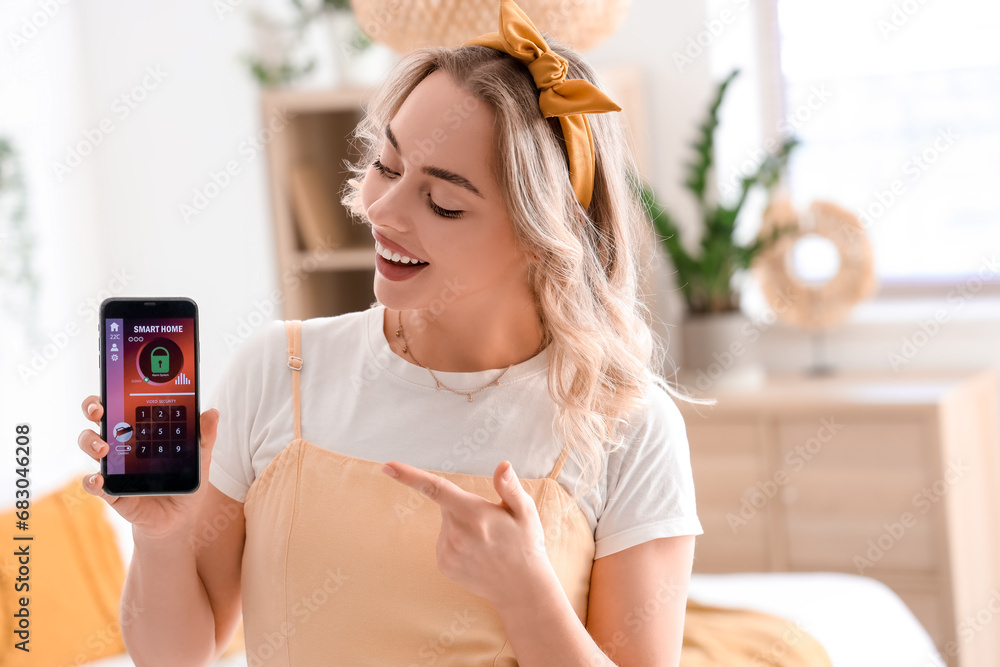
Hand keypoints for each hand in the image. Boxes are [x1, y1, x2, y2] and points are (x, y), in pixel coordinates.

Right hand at [77, 396, 219, 540]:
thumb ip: (204, 438)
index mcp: (140, 430)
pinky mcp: (112, 492)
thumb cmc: (184, 482)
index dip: (113, 391)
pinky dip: (92, 481)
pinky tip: (99, 479)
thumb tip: (212, 412)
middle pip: (97, 419)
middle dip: (93, 408)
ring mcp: (113, 467)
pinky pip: (94, 485)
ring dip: (90, 442)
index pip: (122, 404)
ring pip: (90, 446)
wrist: (179, 519)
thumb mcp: (200, 460)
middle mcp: (121, 444)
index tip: (114, 384)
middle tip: (100, 410)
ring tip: (103, 447)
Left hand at [381, 459, 554, 609]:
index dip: (409, 476)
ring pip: (447, 525)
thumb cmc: (526, 544)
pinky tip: (477, 554)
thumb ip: (509, 487)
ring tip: (487, 543)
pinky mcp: (444, 565)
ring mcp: (448, 552)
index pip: (436, 488)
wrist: (521, 588)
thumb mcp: (525, 512)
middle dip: (465, 507)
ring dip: (462, 526)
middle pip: (449, 506)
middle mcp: (457, 533)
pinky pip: (445, 543)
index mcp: (474, 513)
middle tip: (491, 524)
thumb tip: (502, 465)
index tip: (387, 466)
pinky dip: (458, 543)